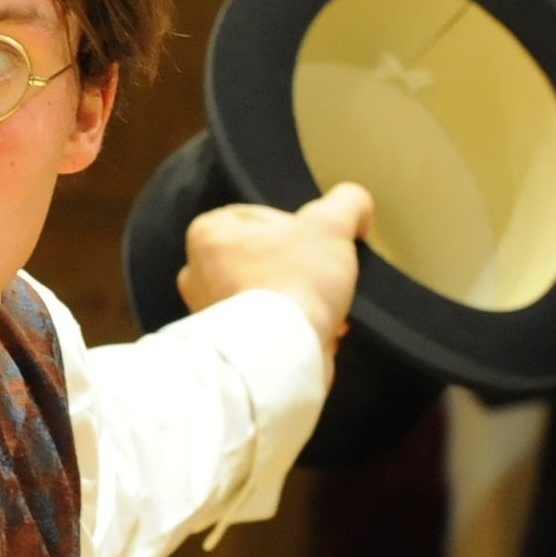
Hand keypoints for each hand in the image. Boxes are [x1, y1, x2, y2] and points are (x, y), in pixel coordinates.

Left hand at [181, 183, 372, 352]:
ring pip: (270, 295)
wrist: (283, 353)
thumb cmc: (295, 282)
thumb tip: (358, 210)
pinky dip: (294, 330)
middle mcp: (197, 275)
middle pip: (267, 257)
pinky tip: (318, 334)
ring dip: (302, 300)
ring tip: (326, 308)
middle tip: (324, 277)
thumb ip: (347, 203)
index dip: (298, 228)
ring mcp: (210, 315)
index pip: (260, 216)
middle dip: (302, 269)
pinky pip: (268, 329)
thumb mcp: (331, 224)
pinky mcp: (230, 349)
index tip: (317, 245)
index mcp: (207, 235)